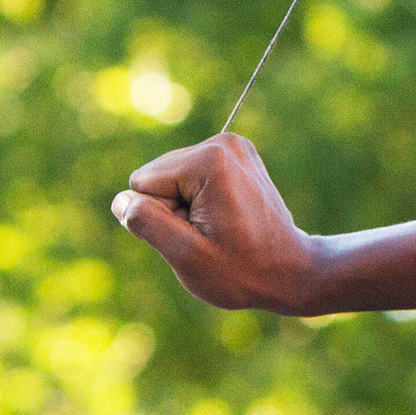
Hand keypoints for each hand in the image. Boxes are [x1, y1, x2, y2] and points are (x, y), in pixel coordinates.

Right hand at [112, 133, 325, 312]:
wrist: (293, 272)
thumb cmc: (242, 271)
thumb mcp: (186, 255)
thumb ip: (146, 222)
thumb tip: (122, 200)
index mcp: (209, 159)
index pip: (142, 184)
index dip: (162, 217)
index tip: (201, 235)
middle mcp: (223, 143)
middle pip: (157, 177)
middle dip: (174, 210)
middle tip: (213, 235)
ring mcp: (233, 147)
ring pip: (172, 179)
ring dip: (187, 208)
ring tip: (223, 229)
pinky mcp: (236, 157)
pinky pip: (190, 179)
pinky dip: (201, 202)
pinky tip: (228, 218)